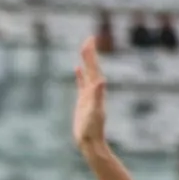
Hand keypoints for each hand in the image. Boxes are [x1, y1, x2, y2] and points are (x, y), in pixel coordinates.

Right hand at [73, 36, 107, 154]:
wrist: (91, 141)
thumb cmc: (92, 129)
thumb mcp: (94, 112)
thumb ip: (98, 96)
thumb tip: (101, 82)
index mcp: (96, 90)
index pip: (93, 68)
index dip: (91, 54)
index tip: (90, 40)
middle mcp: (94, 90)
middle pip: (92, 67)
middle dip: (90, 53)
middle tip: (89, 38)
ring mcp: (88, 94)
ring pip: (87, 73)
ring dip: (86, 61)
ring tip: (84, 49)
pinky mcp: (83, 100)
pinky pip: (81, 83)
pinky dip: (80, 75)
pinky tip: (77, 69)